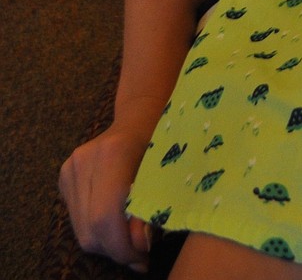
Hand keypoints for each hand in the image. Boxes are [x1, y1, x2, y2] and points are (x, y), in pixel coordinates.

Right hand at [59, 120, 151, 271]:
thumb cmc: (161, 143)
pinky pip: (76, 218)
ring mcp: (70, 166)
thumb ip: (151, 209)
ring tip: (129, 239)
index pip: (105, 217)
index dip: (122, 246)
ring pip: (81, 230)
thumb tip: (138, 245)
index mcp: (113, 152)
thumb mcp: (164, 174)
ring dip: (106, 243)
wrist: (139, 117)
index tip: (143, 256)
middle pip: (90, 229)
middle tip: (139, 253)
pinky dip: (96, 229)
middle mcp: (84, 159)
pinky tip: (115, 222)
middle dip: (116, 249)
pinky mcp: (64, 175)